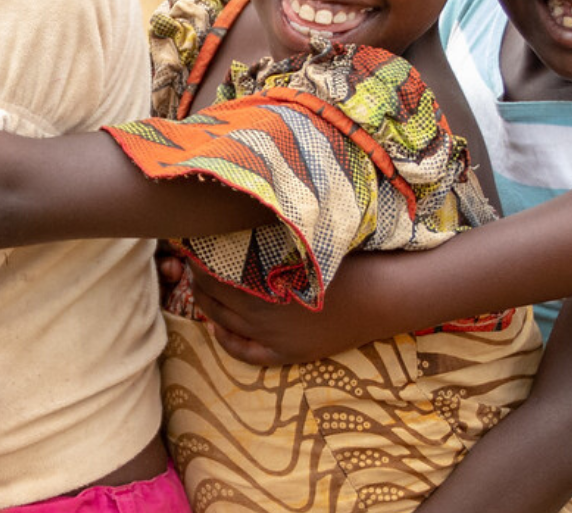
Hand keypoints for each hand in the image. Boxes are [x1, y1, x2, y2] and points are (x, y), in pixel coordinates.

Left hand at [190, 252, 406, 365]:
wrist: (380, 296)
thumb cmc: (344, 259)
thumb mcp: (302, 243)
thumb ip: (269, 238)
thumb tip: (237, 217)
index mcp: (265, 285)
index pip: (213, 273)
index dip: (198, 258)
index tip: (192, 242)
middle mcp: (263, 315)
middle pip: (213, 298)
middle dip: (198, 279)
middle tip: (190, 261)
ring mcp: (275, 338)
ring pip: (224, 324)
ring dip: (207, 305)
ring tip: (199, 286)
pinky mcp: (289, 354)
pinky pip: (246, 353)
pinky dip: (226, 341)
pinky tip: (217, 328)